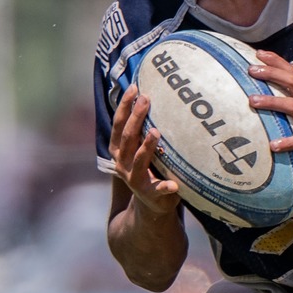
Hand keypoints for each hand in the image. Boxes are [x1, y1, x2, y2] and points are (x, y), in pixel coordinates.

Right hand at [108, 83, 181, 216]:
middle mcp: (122, 163)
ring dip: (147, 146)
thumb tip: (150, 95)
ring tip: (156, 131)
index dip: (124, 106)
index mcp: (118, 150)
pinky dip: (166, 187)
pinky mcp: (151, 194)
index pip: (118, 124)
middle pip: (128, 137)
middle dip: (136, 117)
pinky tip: (174, 184)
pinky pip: (159, 189)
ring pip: (139, 159)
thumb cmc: (149, 167)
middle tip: (146, 99)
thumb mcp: (140, 147)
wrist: (152, 203)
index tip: (134, 88)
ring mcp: (135, 179)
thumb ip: (141, 129)